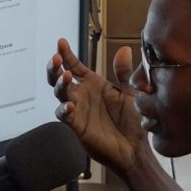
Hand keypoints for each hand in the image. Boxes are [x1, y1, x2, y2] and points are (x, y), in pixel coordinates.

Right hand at [46, 38, 148, 175]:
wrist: (135, 148)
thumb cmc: (133, 120)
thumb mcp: (130, 92)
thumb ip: (124, 73)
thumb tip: (124, 49)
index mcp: (93, 84)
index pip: (74, 65)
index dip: (66, 54)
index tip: (61, 41)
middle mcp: (82, 95)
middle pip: (60, 78)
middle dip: (55, 67)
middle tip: (56, 59)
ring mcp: (78, 110)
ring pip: (60, 94)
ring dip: (59, 84)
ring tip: (65, 76)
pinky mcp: (77, 126)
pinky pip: (65, 116)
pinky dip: (64, 109)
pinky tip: (69, 104)